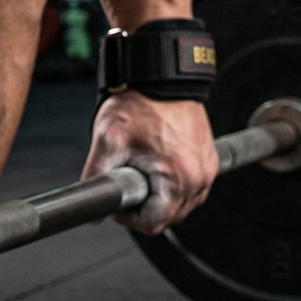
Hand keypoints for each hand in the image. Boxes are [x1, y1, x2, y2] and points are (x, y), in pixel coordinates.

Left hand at [81, 92, 218, 234]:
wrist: (161, 77)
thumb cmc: (139, 104)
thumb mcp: (107, 143)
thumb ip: (95, 181)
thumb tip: (92, 210)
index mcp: (177, 177)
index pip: (153, 223)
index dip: (129, 218)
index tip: (118, 204)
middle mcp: (199, 176)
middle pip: (170, 217)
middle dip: (145, 209)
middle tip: (127, 187)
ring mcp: (207, 168)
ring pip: (183, 204)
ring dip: (161, 199)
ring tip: (141, 175)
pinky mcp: (209, 159)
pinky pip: (192, 187)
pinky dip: (174, 186)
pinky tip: (156, 169)